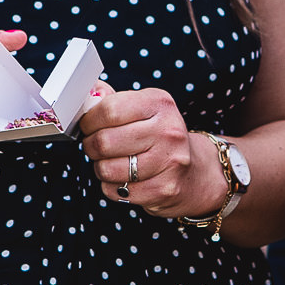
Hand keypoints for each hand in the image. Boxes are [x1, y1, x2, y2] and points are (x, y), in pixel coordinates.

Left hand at [76, 84, 222, 218]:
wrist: (196, 172)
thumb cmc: (160, 137)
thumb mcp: (143, 109)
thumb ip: (113, 100)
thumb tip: (89, 94)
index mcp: (159, 103)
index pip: (109, 110)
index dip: (89, 121)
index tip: (89, 126)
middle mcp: (168, 131)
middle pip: (105, 141)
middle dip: (91, 146)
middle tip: (97, 147)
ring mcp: (169, 162)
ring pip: (107, 169)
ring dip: (101, 168)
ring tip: (112, 163)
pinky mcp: (164, 189)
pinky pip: (116, 190)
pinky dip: (112, 187)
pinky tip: (124, 179)